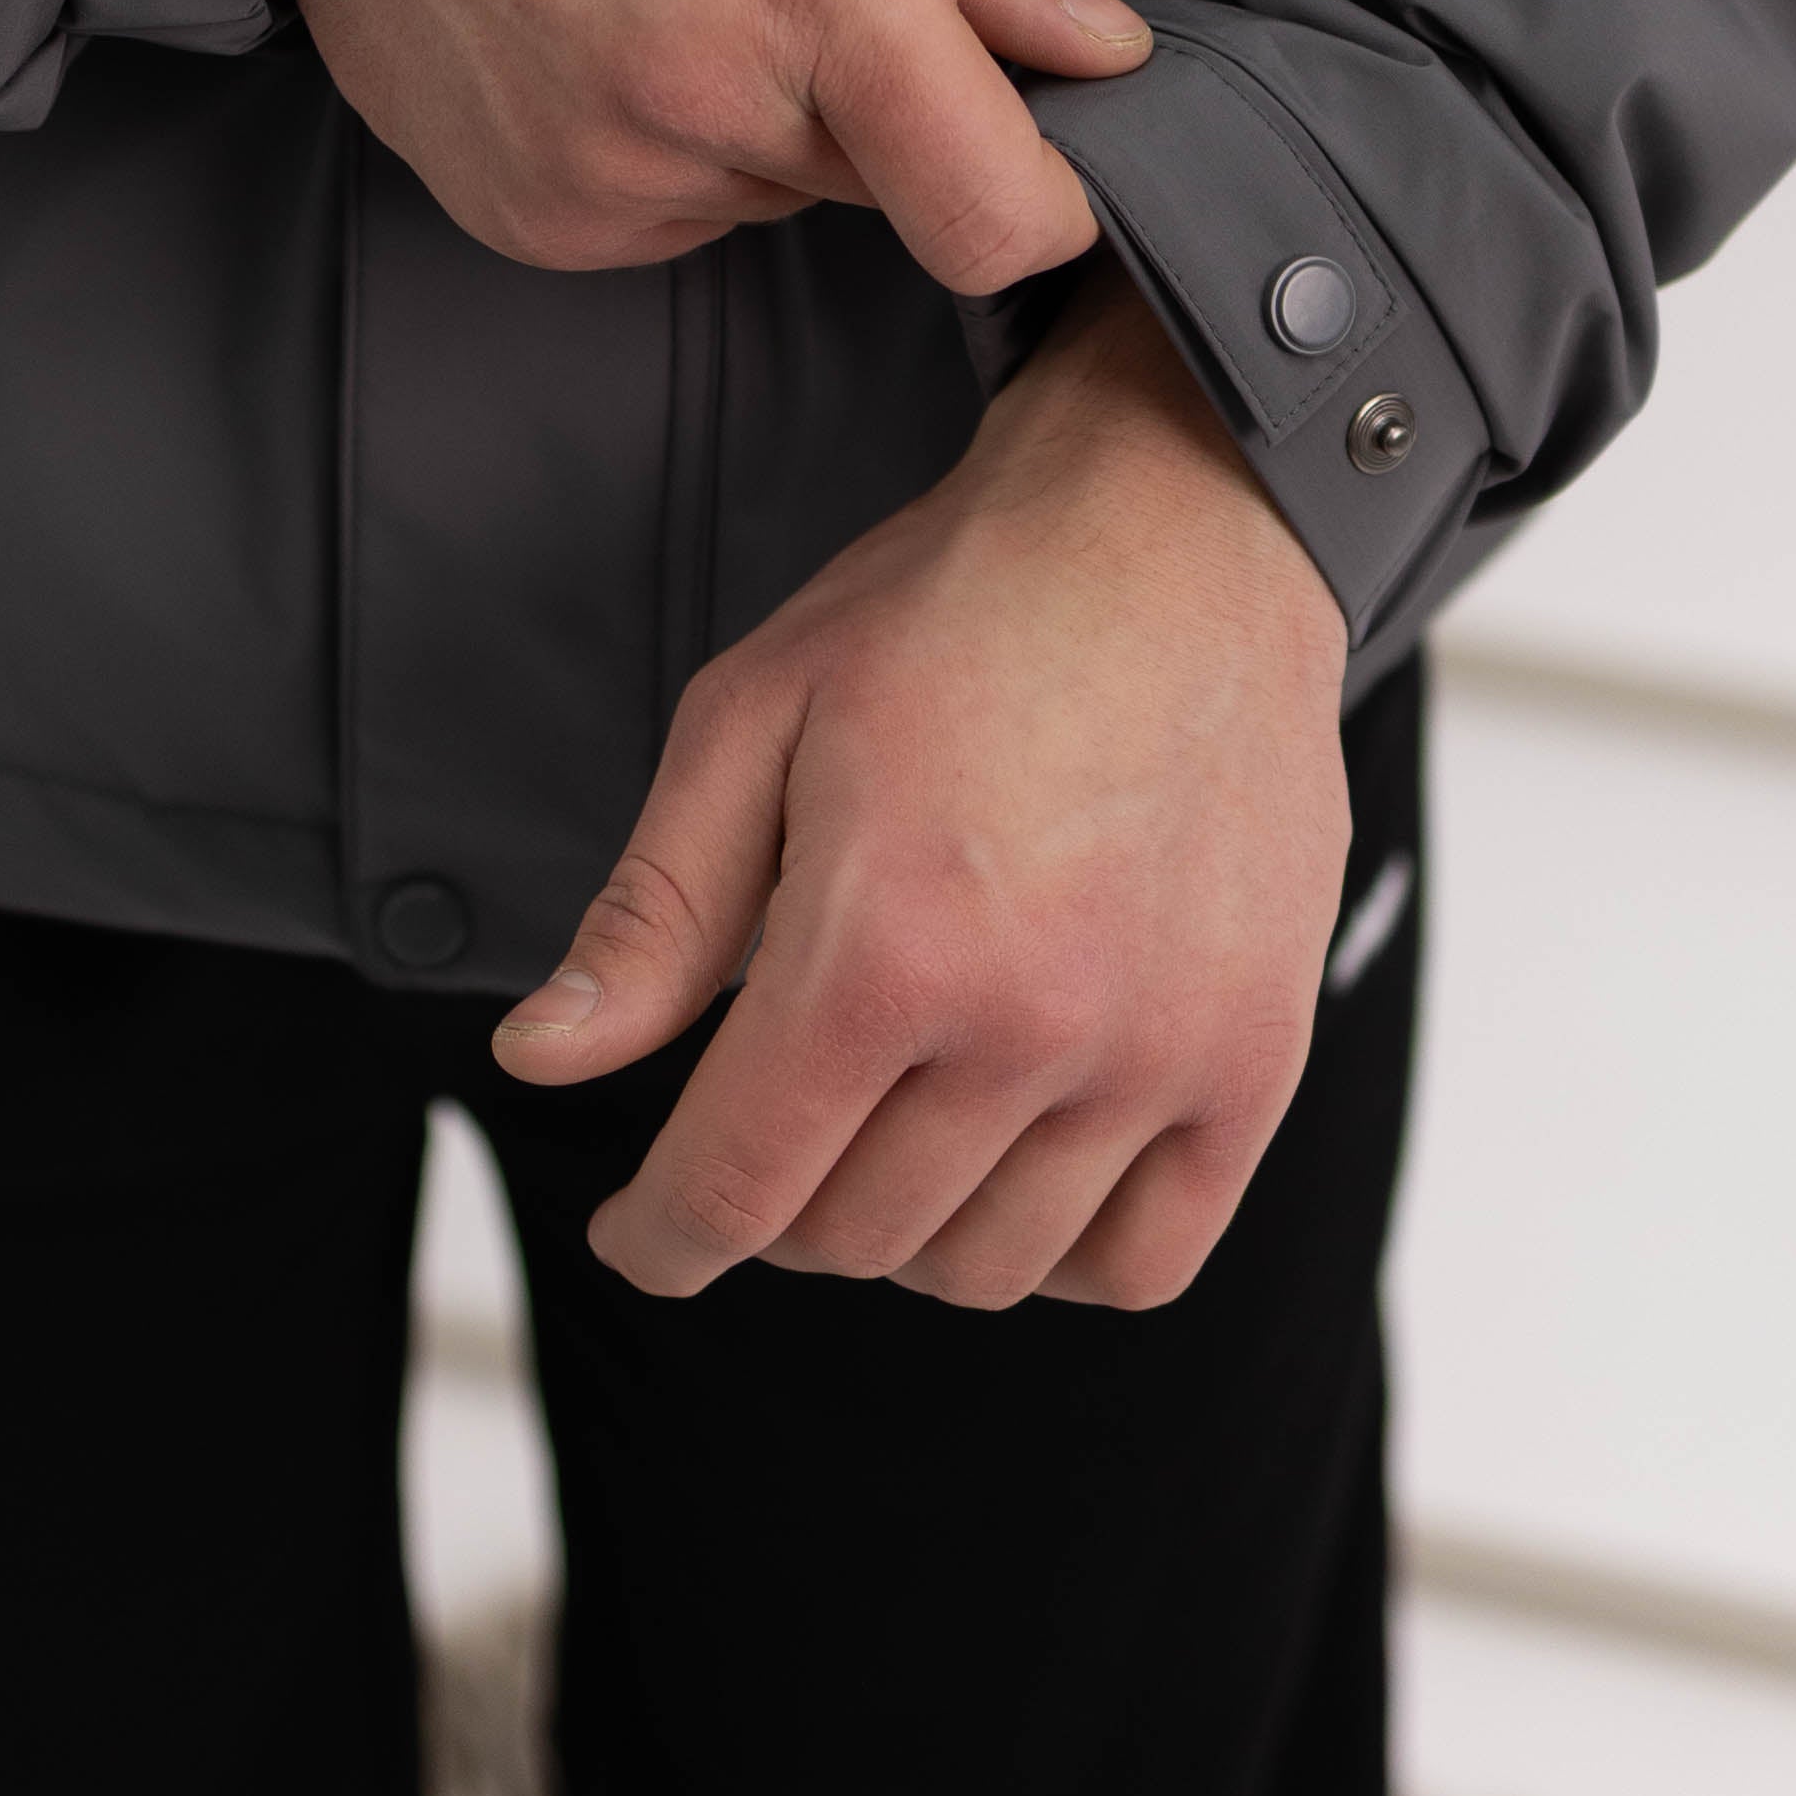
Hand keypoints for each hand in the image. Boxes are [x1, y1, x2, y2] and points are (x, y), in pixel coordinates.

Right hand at [251, 0, 1148, 288]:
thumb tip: (1095, 48)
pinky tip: (603, 20)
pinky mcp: (538, 216)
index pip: (992, 214)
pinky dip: (667, 136)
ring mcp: (612, 177)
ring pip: (780, 188)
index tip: (1039, 142)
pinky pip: (674, 208)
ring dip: (767, 107)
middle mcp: (711, 106)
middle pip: (893, 183)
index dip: (1045, 200)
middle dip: (883, 94)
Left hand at [492, 266, 1350, 1309]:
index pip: (738, 1189)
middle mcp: (1028, 1024)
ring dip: (906, 1228)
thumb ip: (651, 914)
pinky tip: (1012, 1170)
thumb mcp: (752, 720)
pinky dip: (1058, 1256)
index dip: (660, 1238)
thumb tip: (540, 1057)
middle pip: (851, 1236)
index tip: (636, 1236)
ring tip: (887, 1125)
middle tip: (771, 1116)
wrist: (1175, 529)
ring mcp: (1157, 1053)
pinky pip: (1144, 1262)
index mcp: (879, 944)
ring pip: (985, 1267)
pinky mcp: (1254, 1058)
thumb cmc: (954, 611)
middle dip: (774, 1204)